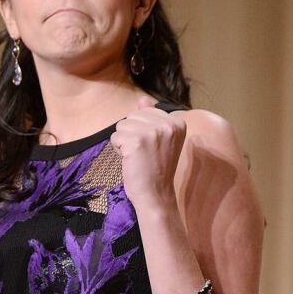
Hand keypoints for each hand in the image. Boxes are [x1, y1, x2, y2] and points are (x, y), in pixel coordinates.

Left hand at [111, 94, 186, 209]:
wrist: (156, 194)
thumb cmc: (156, 168)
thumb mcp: (159, 139)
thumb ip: (152, 117)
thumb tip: (143, 99)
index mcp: (177, 121)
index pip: (145, 112)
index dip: (141, 130)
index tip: (152, 148)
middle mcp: (167, 123)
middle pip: (131, 116)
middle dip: (131, 134)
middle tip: (143, 153)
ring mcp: (152, 131)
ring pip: (121, 126)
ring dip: (124, 142)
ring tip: (137, 156)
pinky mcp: (137, 141)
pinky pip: (115, 137)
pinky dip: (117, 150)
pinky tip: (130, 160)